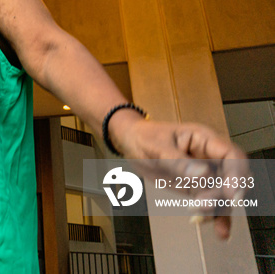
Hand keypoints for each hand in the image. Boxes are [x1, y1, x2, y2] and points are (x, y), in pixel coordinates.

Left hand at [112, 117, 248, 239]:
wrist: (131, 142)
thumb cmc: (144, 137)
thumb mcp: (157, 147)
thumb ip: (179, 162)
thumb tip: (203, 174)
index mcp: (204, 139)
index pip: (232, 155)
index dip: (237, 174)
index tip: (231, 193)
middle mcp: (210, 157)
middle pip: (232, 178)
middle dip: (223, 194)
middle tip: (202, 204)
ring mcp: (206, 173)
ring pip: (224, 194)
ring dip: (219, 210)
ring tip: (201, 219)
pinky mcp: (197, 187)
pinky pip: (212, 203)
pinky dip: (215, 216)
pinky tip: (220, 231)